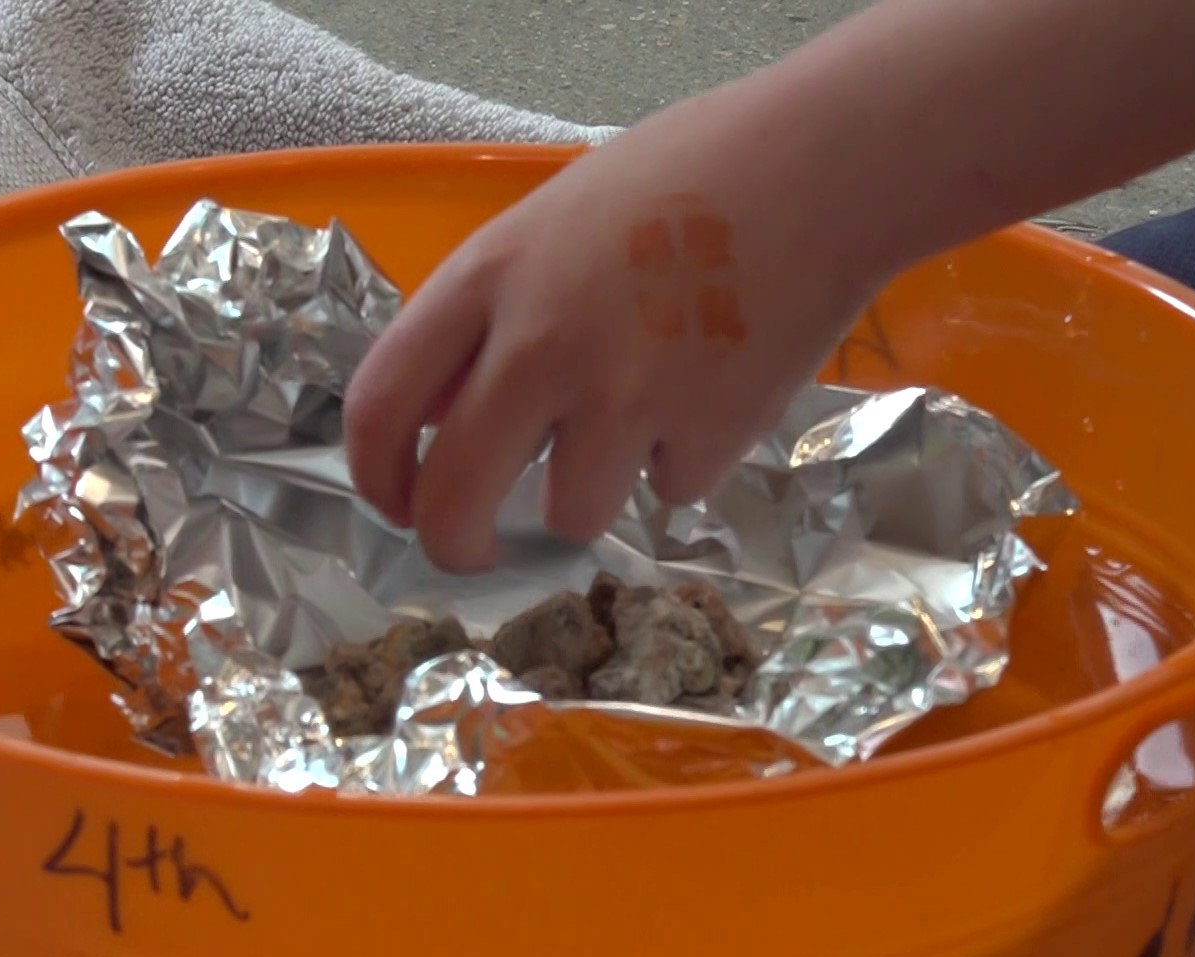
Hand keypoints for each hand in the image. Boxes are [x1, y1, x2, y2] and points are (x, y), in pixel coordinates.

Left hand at [343, 81, 878, 572]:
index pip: (381, 404)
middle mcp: (541, 345)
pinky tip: (713, 389)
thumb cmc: (682, 178)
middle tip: (476, 552)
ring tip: (641, 415)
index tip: (398, 503)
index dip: (376, 477)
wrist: (819, 165)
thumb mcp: (551, 225)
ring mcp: (626, 396)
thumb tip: (444, 419)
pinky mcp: (708, 434)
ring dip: (594, 492)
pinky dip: (685, 460)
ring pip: (570, 515)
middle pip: (453, 497)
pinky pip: (671, 490)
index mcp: (488, 279)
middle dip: (454, 546)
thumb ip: (491, 316)